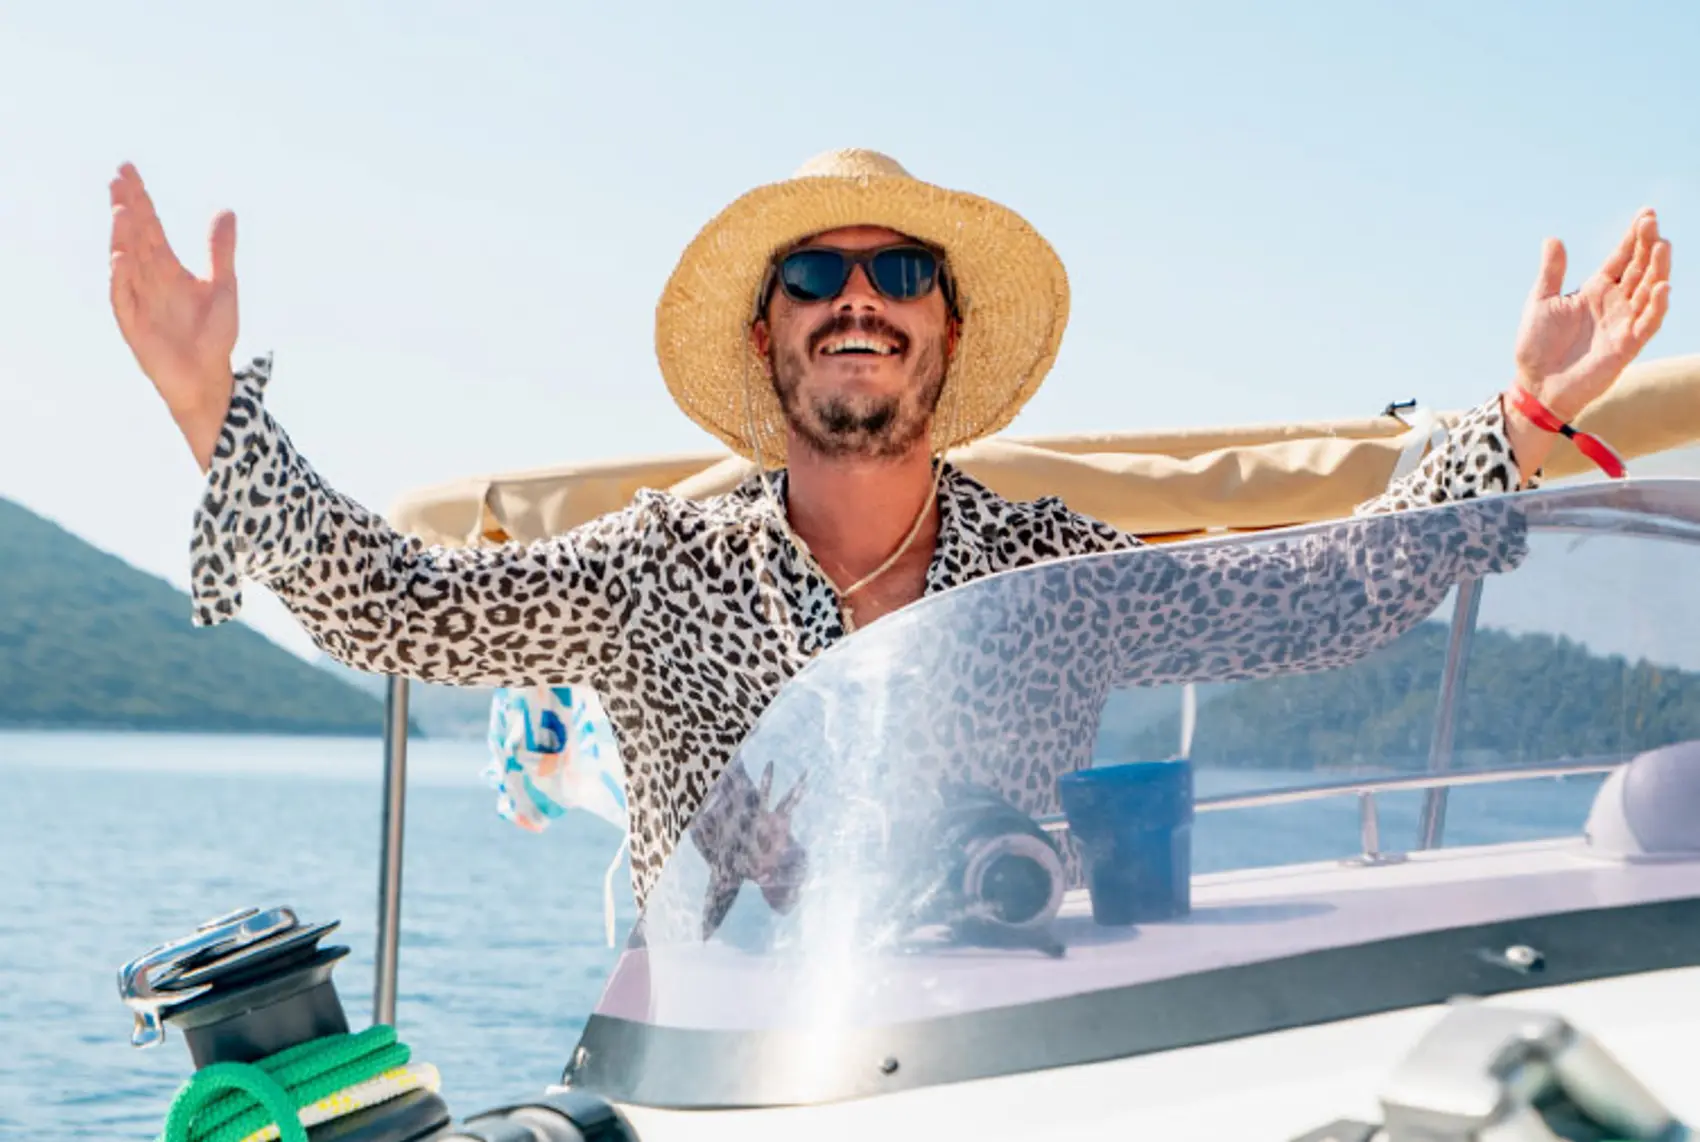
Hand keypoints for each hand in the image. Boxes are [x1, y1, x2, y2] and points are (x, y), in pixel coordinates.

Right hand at [109, 164, 238, 469]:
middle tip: (118, 178)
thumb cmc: (214, 334)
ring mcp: (138, 300)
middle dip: (127, 209)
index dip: (140, 199)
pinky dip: (121, 279)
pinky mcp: (133, 325)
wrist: (208, 377)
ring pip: (126, 262)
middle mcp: (149, 279)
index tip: (128, 170)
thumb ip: (220, 250)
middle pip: (135, 237)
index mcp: (167, 268)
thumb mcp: (223, 286)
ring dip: (122, 237)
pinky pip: (123, 298)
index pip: (150, 226)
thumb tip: (227, 211)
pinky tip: (121, 258)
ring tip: (122, 210)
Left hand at [1512, 208, 1671, 421]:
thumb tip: (1553, 238)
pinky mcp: (1626, 346)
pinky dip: (1656, 306)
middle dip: (1648, 246)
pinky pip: (1647, 324)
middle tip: (1652, 222)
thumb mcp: (1540, 301)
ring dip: (1658, 269)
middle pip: (1639, 269)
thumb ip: (1552, 272)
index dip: (1633, 238)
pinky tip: (1662, 286)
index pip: (1621, 258)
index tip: (1646, 214)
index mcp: (1595, 290)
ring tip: (1662, 246)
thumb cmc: (1536, 345)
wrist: (1534, 384)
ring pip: (1649, 292)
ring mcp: (1623, 323)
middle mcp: (1615, 303)